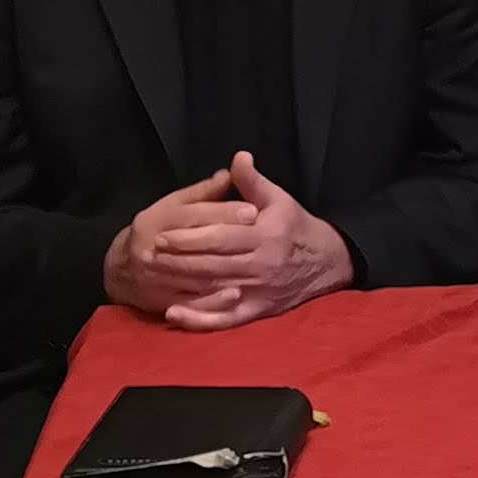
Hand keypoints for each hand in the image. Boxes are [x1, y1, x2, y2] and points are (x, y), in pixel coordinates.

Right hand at [104, 166, 256, 317]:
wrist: (122, 270)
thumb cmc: (156, 230)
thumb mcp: (174, 205)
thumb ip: (203, 192)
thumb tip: (231, 173)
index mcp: (158, 219)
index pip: (196, 214)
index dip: (226, 212)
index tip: (254, 211)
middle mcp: (155, 248)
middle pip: (199, 244)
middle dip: (231, 240)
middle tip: (262, 237)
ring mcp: (159, 278)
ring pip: (197, 274)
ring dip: (227, 271)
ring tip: (256, 265)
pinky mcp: (165, 300)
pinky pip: (193, 303)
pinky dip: (214, 301)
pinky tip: (236, 295)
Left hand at [108, 155, 352, 332]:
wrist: (327, 262)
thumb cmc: (296, 227)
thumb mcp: (279, 199)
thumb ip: (253, 182)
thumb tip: (238, 158)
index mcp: (266, 236)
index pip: (220, 238)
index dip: (189, 238)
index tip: (162, 236)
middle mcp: (262, 266)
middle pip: (212, 265)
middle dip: (178, 261)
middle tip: (150, 255)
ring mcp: (259, 292)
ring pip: (213, 290)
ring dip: (181, 285)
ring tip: (155, 276)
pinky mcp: (258, 311)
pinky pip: (225, 319)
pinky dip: (199, 319)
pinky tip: (174, 314)